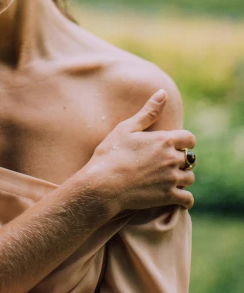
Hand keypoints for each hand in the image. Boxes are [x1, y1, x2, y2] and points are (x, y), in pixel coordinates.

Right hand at [83, 89, 195, 216]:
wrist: (103, 184)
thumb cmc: (111, 154)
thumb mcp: (127, 128)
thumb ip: (148, 111)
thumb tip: (163, 93)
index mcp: (165, 140)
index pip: (189, 139)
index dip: (185, 141)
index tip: (178, 145)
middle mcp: (172, 158)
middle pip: (189, 159)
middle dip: (180, 160)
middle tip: (166, 163)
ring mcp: (171, 178)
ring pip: (189, 178)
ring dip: (182, 178)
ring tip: (169, 178)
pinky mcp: (168, 196)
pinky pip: (187, 199)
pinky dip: (185, 199)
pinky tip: (178, 197)